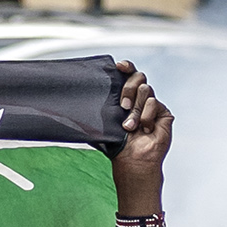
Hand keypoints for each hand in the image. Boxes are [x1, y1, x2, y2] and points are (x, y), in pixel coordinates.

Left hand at [105, 65, 169, 217]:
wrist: (132, 160)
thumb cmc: (116, 145)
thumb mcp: (101, 124)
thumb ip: (91, 113)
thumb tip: (63, 110)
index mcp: (126, 96)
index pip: (128, 74)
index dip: (126, 67)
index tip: (119, 66)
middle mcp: (140, 98)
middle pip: (138, 77)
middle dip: (128, 89)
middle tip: (123, 106)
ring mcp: (152, 105)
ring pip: (146, 91)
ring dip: (135, 111)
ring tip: (130, 127)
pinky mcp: (163, 113)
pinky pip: (154, 104)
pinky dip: (146, 117)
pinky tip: (144, 130)